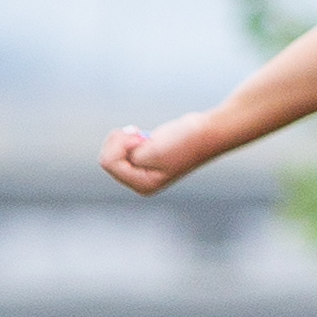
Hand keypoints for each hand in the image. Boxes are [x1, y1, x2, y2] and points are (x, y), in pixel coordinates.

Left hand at [99, 114, 216, 196]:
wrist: (208, 131)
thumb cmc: (184, 142)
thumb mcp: (149, 150)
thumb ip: (122, 154)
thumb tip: (113, 148)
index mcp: (142, 185)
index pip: (109, 162)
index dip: (120, 144)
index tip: (140, 137)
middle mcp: (141, 181)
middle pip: (108, 158)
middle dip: (119, 141)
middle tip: (139, 133)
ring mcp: (143, 170)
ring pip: (113, 151)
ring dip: (124, 138)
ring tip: (142, 134)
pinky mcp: (146, 157)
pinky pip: (122, 147)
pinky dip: (129, 137)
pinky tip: (143, 135)